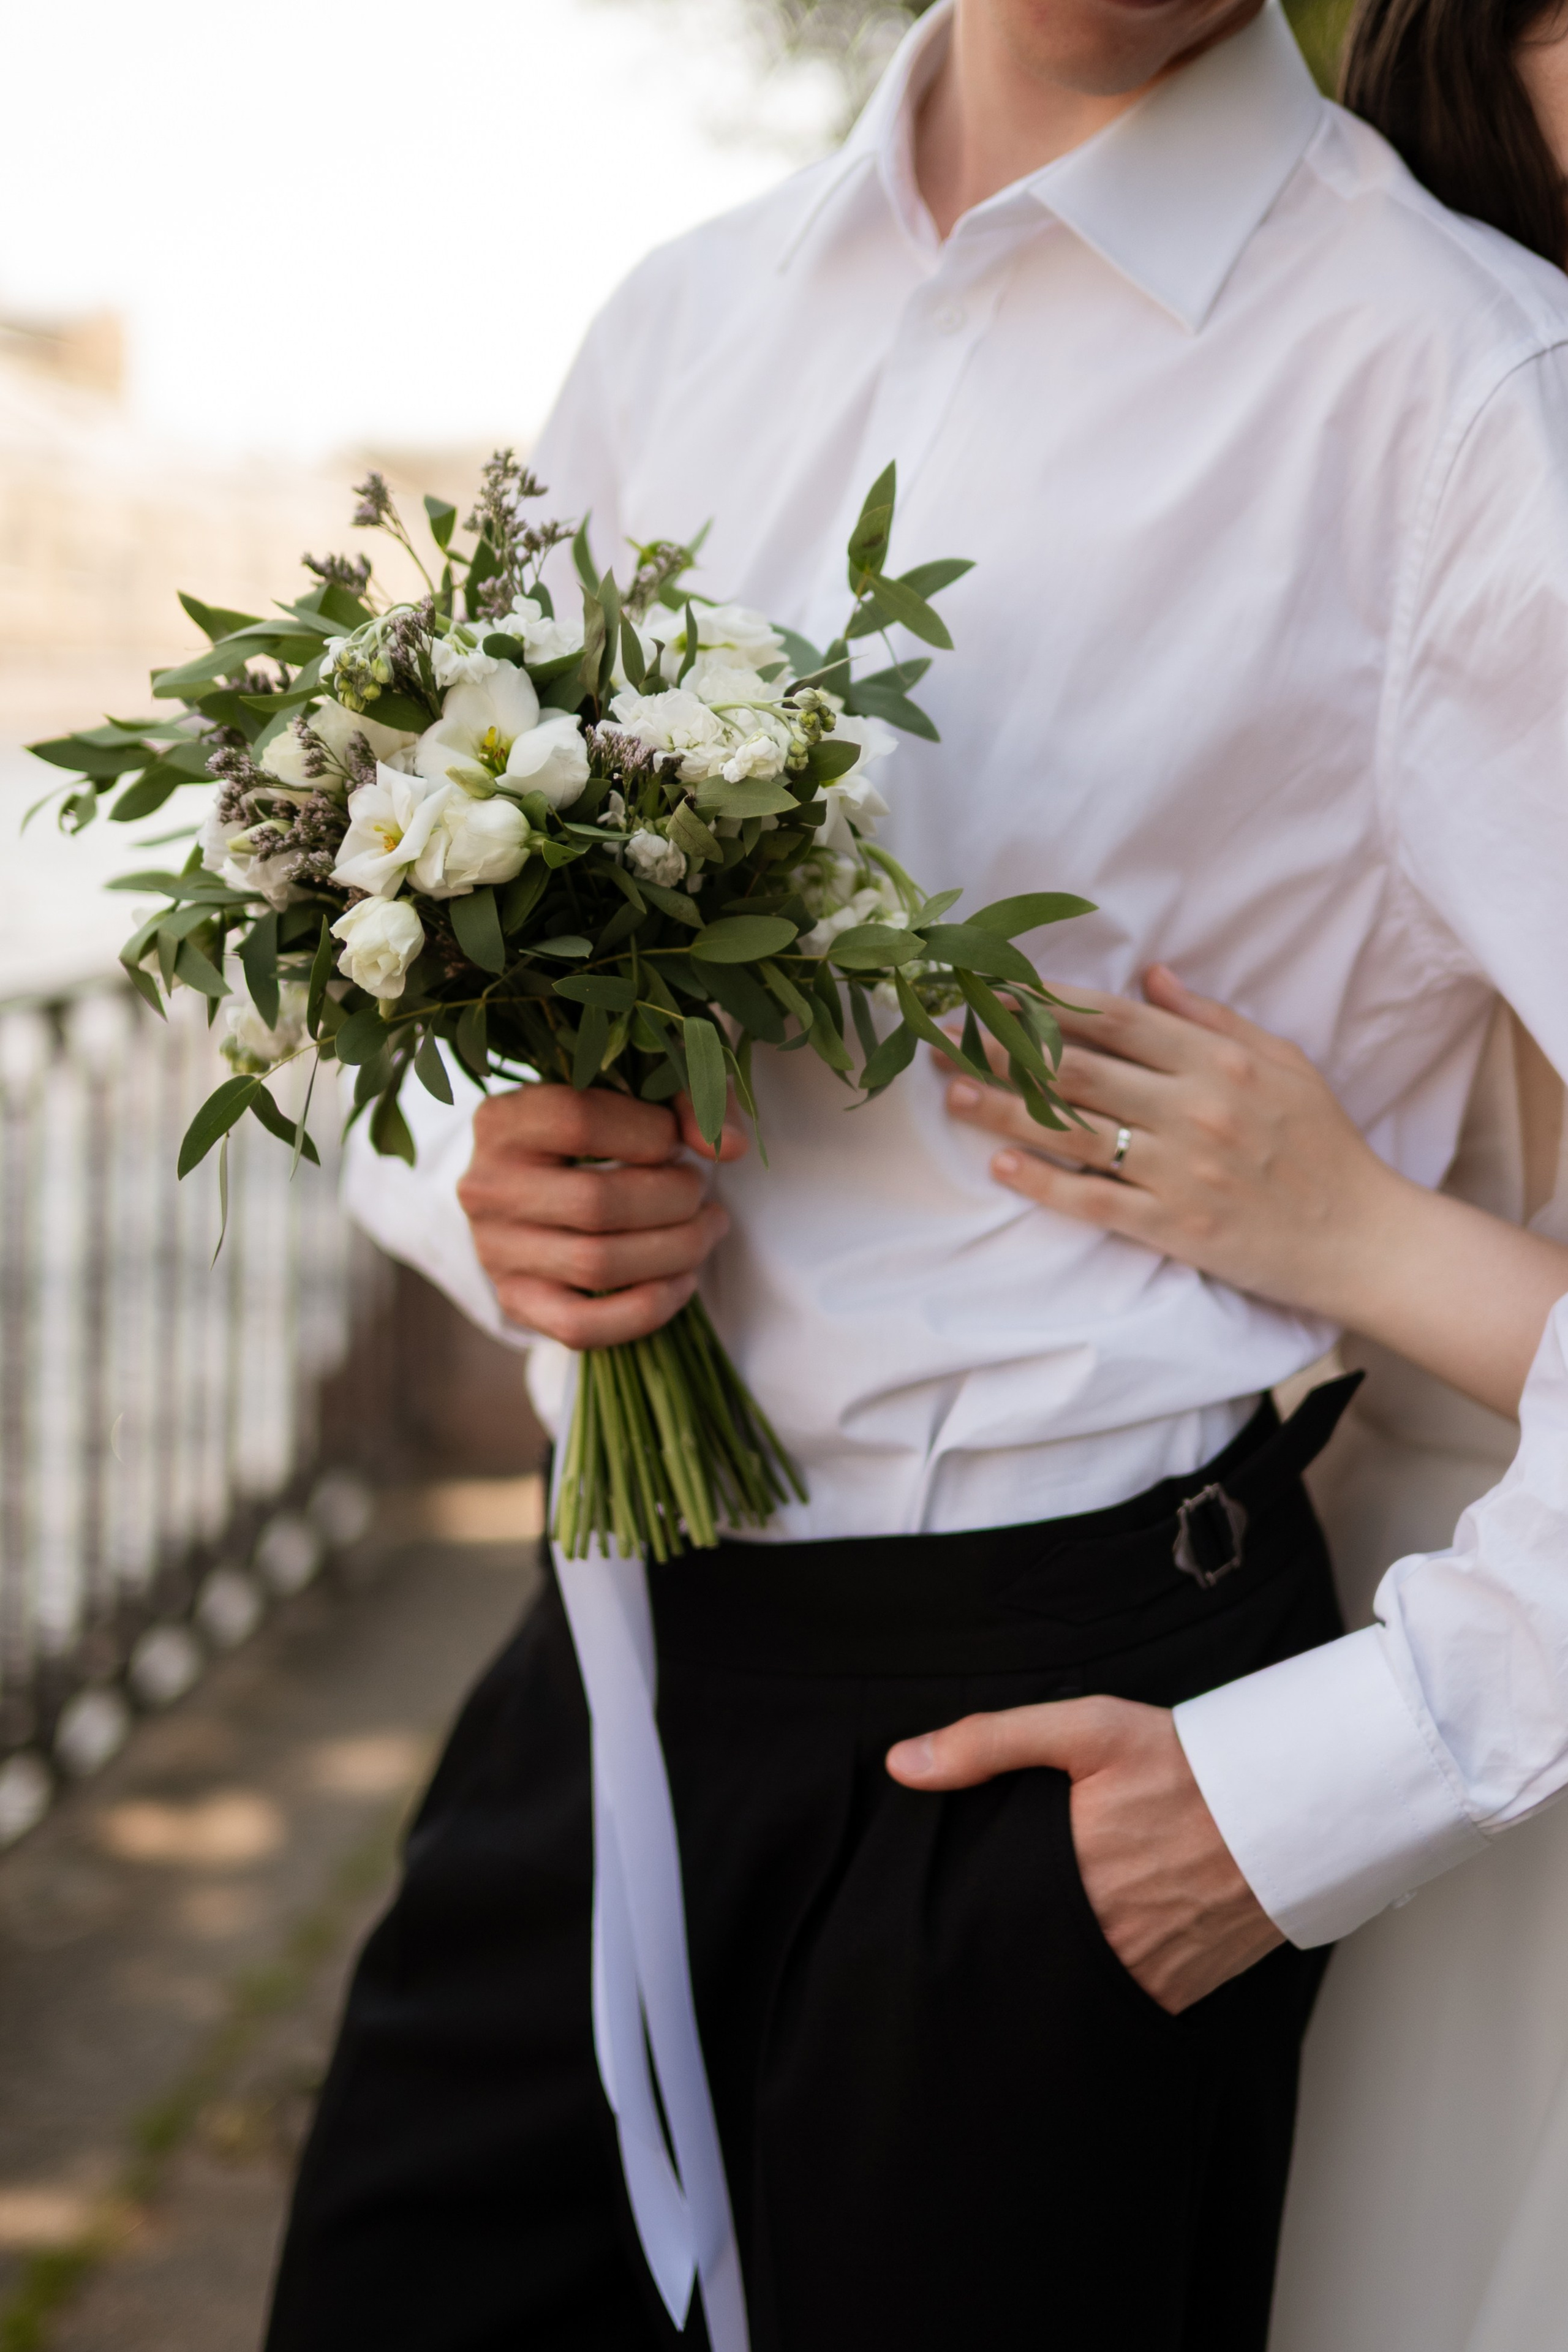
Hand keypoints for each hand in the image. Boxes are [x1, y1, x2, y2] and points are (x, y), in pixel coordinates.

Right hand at [458, 1084, 746, 1348]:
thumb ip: (688, 1098)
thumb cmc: (599, 1127)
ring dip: (676, 1250)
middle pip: (596, 1203)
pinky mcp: (517, 1302)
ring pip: (598, 1265)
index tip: (678, 1139)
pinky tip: (683, 1281)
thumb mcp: (635, 1092)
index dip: (650, 1131)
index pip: (579, 1120)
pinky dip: (648, 1309)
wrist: (536, 1183)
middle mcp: (485, 1187)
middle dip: (674, 1199)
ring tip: (708, 1229)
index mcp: (503, 1120)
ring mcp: (495, 1251)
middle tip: (701, 1190)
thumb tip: (729, 1148)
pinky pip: (583, 1327)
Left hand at [886, 1696, 1282, 2011]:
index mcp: (1068, 1874)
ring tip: (1034, 1947)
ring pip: (1070, 1986)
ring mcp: (1145, 1969)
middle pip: (1024, 1955)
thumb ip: (991, 1742)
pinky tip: (1097, 1958)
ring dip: (1050, 1971)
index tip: (940, 1913)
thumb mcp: (1088, 1730)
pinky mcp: (1183, 1990)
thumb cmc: (1189, 1762)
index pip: (986, 1914)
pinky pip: (1124, 2003)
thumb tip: (901, 1764)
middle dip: (1001, 1948)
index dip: (959, 1917)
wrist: (1296, 1806)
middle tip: (989, 1929)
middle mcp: (1102, 1933)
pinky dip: (1105, 1986)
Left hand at [942, 964, 1388, 1320]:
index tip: (993, 988)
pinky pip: (1096, 1201)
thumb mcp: (1282, 1064)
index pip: (1116, 1019)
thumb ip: (1212, 1019)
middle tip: (944, 1035)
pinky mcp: (1174, 1226)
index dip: (1047, 1001)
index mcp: (1219, 1062)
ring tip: (952, 1093)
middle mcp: (1194, 1109)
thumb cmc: (1323, 1144)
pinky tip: (1001, 1166)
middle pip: (1078, 1070)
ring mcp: (1181, 1170)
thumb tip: (1150, 974)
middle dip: (1003, 1049)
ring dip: (1004, 1111)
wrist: (1360, 1237)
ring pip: (1074, 1132)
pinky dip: (1045, 1183)